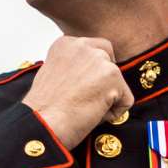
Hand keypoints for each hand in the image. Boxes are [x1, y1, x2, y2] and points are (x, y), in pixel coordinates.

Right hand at [19, 36, 133, 147]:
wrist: (41, 124)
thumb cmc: (44, 109)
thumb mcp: (53, 75)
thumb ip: (74, 67)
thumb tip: (91, 76)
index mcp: (66, 43)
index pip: (96, 50)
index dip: (91, 75)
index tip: (74, 89)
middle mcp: (83, 46)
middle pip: (111, 63)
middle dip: (104, 83)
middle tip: (82, 99)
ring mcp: (99, 60)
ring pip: (118, 83)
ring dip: (105, 100)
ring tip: (81, 107)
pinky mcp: (113, 76)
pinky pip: (126, 100)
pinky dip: (113, 113)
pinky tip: (90, 114)